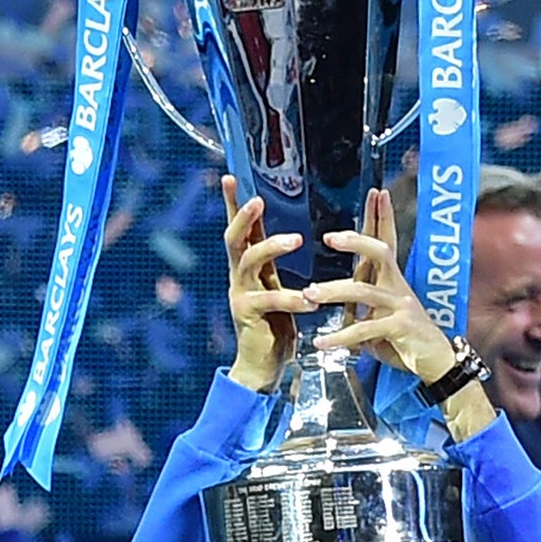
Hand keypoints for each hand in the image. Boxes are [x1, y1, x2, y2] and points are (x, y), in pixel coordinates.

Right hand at [222, 174, 312, 392]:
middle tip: (257, 200)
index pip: (240, 229)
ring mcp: (240, 294)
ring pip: (248, 261)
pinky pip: (269, 300)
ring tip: (297, 239)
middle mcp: (238, 277)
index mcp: (247, 269)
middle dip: (244, 216)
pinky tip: (310, 300)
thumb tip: (286, 235)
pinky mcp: (249, 315)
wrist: (262, 365)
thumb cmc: (273, 326)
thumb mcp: (274, 289)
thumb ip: (274, 266)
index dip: (233, 204)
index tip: (229, 176)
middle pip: (233, 238)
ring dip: (271, 246)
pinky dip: (291, 297)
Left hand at [304, 188, 457, 385]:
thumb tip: (331, 301)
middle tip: (329, 238)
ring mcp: (401, 306)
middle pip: (380, 253)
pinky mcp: (400, 328)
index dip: (382, 217)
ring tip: (310, 294)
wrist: (436, 363)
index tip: (376, 193)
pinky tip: (322, 342)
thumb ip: (358, 306)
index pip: (387, 241)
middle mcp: (398, 287)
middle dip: (356, 242)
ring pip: (364, 291)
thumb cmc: (405, 338)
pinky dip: (340, 337)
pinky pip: (365, 329)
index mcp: (393, 280)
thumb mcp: (379, 316)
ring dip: (334, 291)